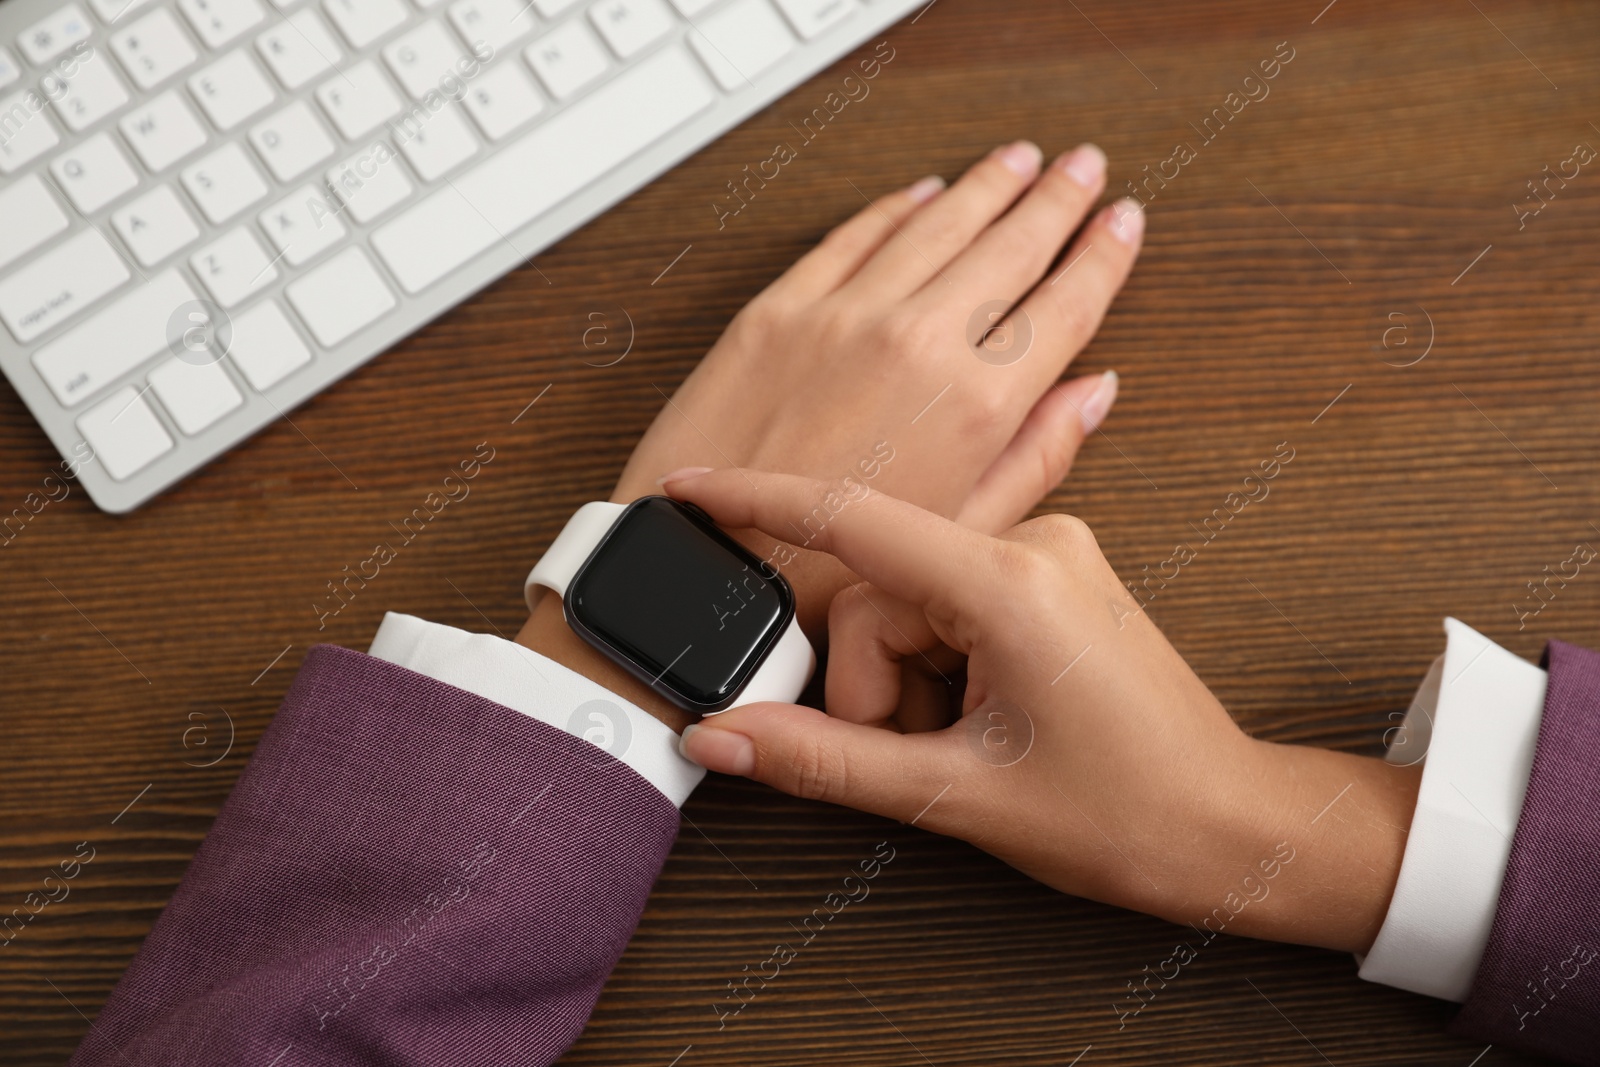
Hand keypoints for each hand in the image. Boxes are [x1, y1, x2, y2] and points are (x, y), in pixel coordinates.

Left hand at [521, 141, 1141, 726]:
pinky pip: (851, 236)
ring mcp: (845, 317)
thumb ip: (1038, 455)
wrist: (705, 575)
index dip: (1102, 255)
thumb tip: (1093, 392)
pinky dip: (893, 208)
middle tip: (1085, 165)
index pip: (1064, 304)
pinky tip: (921, 192)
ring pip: (936, 225)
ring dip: (984, 186)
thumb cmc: (830, 577)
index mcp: (977, 405)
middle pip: (1009, 246)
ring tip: (1017, 160)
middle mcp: (919, 344)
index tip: (1124, 220)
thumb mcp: (965, 539)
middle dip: (1056, 198)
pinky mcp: (779, 312)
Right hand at [667, 469, 1421, 954]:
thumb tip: (724, 738)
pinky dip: (939, 665)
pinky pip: (950, 601)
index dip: (756, 502)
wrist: (1231, 828)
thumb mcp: (957, 794)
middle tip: (914, 755)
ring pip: (909, 602)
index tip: (688, 489)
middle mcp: (1034, 545)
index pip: (854, 520)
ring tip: (963, 747)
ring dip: (907, 682)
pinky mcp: (1051, 577)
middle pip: (876, 592)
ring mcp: (1048, 556)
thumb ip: (825, 760)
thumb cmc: (1129, 815)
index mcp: (1011, 582)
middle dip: (871, 683)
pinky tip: (978, 717)